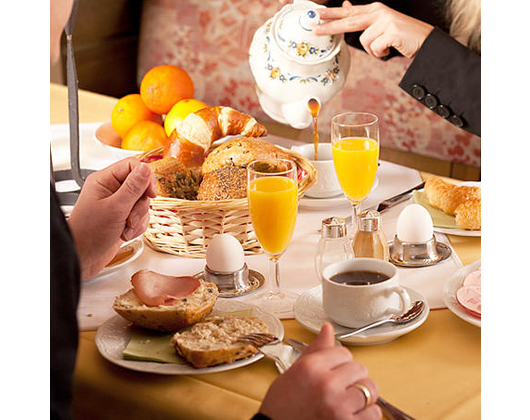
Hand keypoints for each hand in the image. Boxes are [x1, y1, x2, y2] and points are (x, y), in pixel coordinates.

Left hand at [68, 157, 155, 278]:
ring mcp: (117, 204)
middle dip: (140, 205)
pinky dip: (137, 227)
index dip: (146, 178)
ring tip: (125, 228)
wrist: (83, 258)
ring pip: (143, 203)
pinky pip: (141, 217)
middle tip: (130, 216)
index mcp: (104, 180)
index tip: (150, 193)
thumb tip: (146, 168)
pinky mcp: (123, 217)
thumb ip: (133, 187)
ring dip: (138, 219)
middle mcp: (111, 189)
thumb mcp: (115, 208)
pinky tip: (125, 234)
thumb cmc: (89, 234)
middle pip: (141, 186)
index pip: (133, 165)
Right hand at [259, 322, 380, 418]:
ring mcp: (338, 406)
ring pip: (370, 389)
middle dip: (352, 378)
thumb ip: (316, 350)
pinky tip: (350, 414)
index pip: (344, 352)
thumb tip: (327, 328)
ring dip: (362, 396)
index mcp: (311, 367)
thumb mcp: (294, 372)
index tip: (332, 373)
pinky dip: (366, 414)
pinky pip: (374, 413)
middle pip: (360, 369)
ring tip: (346, 402)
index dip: (339, 364)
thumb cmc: (283, 405)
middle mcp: (326, 384)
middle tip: (338, 389)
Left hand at [314, 1, 433, 57]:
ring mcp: (385, 21)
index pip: (349, 12)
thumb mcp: (382, 25)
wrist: (425, 41)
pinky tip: (390, 49)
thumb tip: (345, 6)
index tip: (317, 14)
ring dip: (373, 50)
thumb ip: (364, 19)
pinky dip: (381, 54)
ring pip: (364, 42)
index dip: (332, 13)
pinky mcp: (391, 31)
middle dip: (331, 26)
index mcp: (375, 10)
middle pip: (349, 21)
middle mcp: (378, 12)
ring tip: (385, 48)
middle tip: (315, 28)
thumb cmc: (402, 36)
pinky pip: (375, 49)